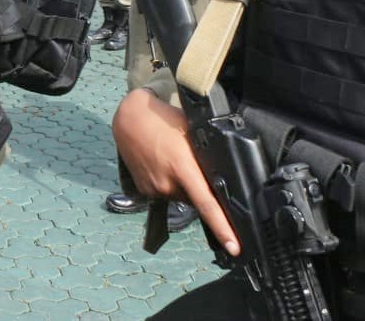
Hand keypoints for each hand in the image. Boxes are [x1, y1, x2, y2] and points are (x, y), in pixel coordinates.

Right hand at [112, 88, 239, 255]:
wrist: (130, 118)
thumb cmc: (164, 120)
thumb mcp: (191, 134)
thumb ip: (205, 157)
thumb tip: (221, 176)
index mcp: (183, 167)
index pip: (207, 204)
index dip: (223, 228)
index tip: (234, 247)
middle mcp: (167, 183)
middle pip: (194, 199)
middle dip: (199, 189)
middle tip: (193, 164)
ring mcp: (154, 188)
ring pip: (180, 197)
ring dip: (183, 186)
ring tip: (173, 159)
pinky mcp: (143, 190)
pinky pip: (165, 194)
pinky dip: (168, 184)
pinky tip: (162, 165)